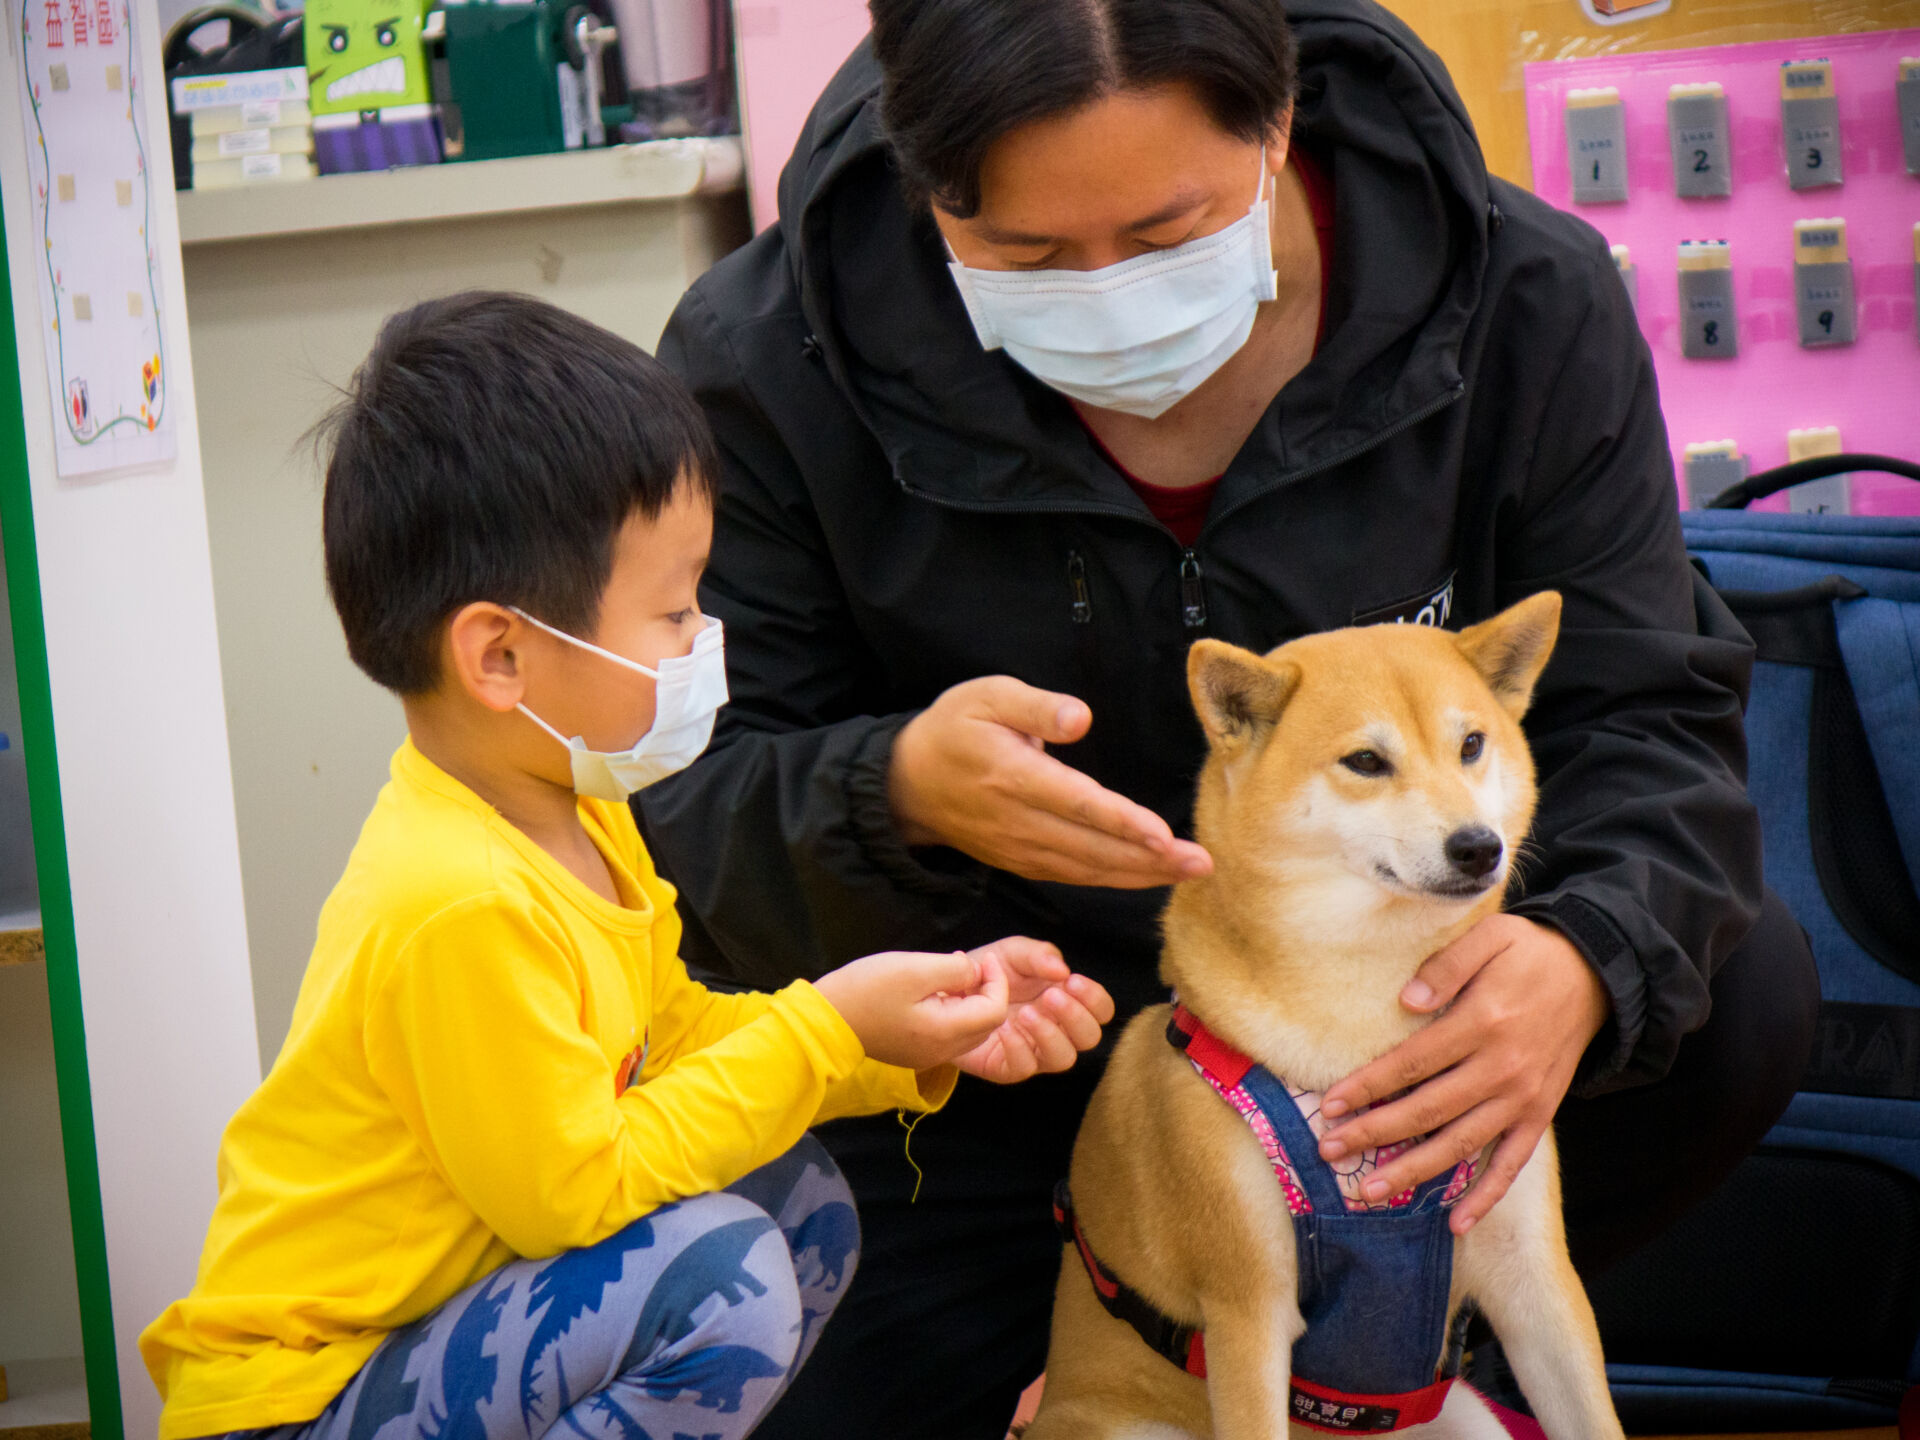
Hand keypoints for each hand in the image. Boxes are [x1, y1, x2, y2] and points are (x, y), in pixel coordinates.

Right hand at [812, 945, 1009, 1071]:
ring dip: (970, 1003)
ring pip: (968, 1032)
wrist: (825, 1020)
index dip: (997, 982)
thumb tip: (974, 973)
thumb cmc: (868, 989)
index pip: (995, 1012)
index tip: (984, 958)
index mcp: (945, 1033)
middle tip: (969, 966)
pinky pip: (947, 1035)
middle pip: (986, 1026)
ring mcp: (926, 1056)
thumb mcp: (915, 969)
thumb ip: (955, 970)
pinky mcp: (912, 1053)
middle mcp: (941, 1052)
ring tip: (951, 975)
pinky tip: (933, 992)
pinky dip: (953, 1013)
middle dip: (988, 994)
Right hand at [889, 676, 1212, 887]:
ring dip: (1141, 875)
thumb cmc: (953, 729)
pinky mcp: (1022, 862)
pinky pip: (1074, 876)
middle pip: (1093, 847)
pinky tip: (1148, 877)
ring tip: (1189, 874)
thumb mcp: (986, 697)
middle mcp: (1019, 821)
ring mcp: (1020, 848)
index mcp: (1013, 776)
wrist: (906, 785)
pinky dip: (1114, 880)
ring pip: (1088, 869)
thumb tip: (1082, 718)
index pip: (1077, 804)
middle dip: (1150, 859)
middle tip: (1201, 864)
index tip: (1163, 834)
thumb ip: (1036, 705)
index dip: (1122, 822)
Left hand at [954, 937, 1115, 1083]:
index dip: (1095, 999)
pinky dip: (1018, 1049)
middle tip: (1050, 997)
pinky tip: (1004, 1029)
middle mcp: (1057, 1028)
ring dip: (1049, 1034)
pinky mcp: (1007, 1067)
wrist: (947, 990)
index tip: (1073, 982)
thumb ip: (1039, 956)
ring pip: (1063, 1058)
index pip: (1101, 1009)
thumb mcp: (1014, 953)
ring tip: (1025, 1014)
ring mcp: (1034, 1050)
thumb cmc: (990, 971)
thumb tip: (1062, 971)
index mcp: (1066, 1000)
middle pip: (1090, 1038)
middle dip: (1076, 1017)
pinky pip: (1025, 1068)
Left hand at [1315, 914, 1609, 1234]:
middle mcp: (1502, 1068)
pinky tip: (1455, 1222)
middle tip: (1328, 1151)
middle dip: (1374, 1134)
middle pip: (1427, 1111)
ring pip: (1461, 1145)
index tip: (1330, 1104)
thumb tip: (1407, 1001)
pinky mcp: (1540, 1115)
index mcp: (1483, 1022)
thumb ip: (1446, 967)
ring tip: (1370, 1193)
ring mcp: (1523, 1098)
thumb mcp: (1490, 938)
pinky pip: (1512, 1164)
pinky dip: (1486, 1196)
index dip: (1369, 1086)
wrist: (1596, 975)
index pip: (1412, 1063)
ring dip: (1413, 1172)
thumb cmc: (1529, 953)